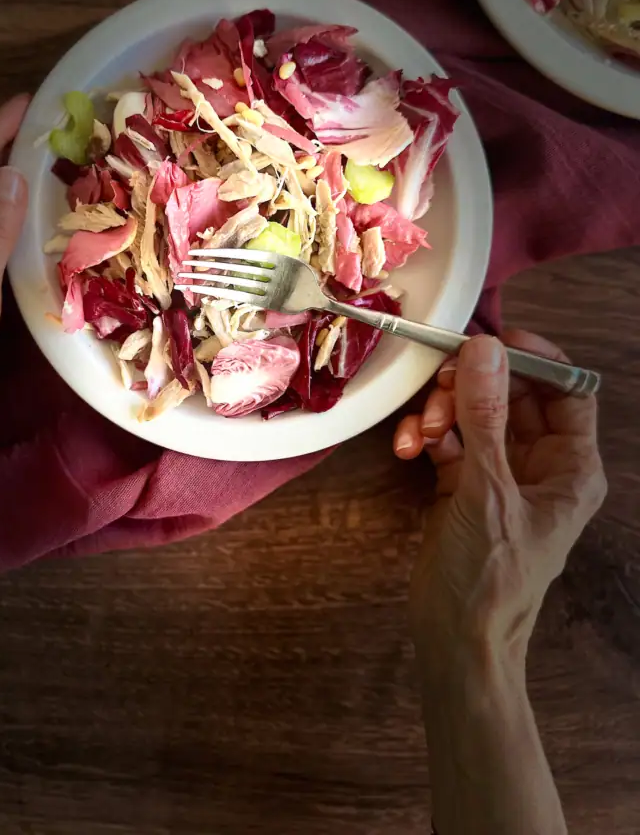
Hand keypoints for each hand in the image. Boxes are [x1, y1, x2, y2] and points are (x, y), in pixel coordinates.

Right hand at [393, 332, 606, 664]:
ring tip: (422, 432)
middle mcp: (540, 465)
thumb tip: (484, 349)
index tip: (488, 340)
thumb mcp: (488, 490)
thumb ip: (485, 417)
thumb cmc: (489, 575)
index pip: (566, 391)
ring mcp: (499, 473)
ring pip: (474, 414)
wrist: (454, 640)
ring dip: (443, 412)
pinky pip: (447, 439)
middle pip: (511, 396)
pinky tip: (409, 449)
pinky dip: (427, 436)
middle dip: (472, 386)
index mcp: (571, 467)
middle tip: (440, 383)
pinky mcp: (462, 483)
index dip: (533, 360)